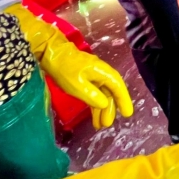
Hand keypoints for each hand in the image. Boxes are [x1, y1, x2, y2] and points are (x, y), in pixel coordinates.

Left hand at [8, 4, 132, 128]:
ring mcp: (94, 76)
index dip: (123, 100)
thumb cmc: (64, 69)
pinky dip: (95, 103)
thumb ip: (92, 95)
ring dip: (102, 109)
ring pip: (102, 94)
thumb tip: (105, 104)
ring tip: (99, 124)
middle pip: (110, 93)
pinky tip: (94, 114)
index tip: (127, 113)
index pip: (118, 88)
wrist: (51, 53)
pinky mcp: (85, 79)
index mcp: (103, 72)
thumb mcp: (77, 85)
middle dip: (110, 109)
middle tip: (107, 124)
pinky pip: (95, 93)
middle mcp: (102, 74)